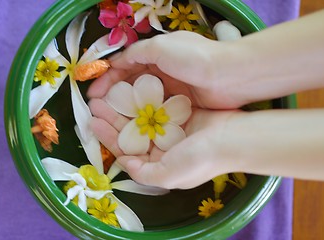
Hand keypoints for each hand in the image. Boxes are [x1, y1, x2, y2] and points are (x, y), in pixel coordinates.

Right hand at [87, 31, 246, 108]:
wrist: (231, 76)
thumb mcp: (162, 47)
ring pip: (142, 99)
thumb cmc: (195, 59)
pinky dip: (144, 117)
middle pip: (131, 85)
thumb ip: (138, 52)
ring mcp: (172, 90)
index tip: (93, 95)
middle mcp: (162, 72)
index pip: (124, 67)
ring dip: (126, 108)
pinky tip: (134, 126)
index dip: (107, 80)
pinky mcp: (181, 105)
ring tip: (111, 121)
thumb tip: (117, 61)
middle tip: (98, 111)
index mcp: (155, 55)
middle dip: (113, 96)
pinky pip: (156, 111)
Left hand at [89, 97, 239, 188]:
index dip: (107, 137)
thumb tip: (124, 163)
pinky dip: (142, 99)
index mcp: (157, 163)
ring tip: (106, 95)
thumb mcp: (168, 176)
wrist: (232, 138)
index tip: (93, 123)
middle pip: (130, 131)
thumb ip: (143, 174)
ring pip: (140, 116)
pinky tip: (131, 89)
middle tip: (94, 104)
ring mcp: (170, 128)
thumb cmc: (199, 159)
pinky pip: (155, 105)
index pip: (125, 150)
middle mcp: (162, 146)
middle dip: (111, 118)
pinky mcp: (179, 113)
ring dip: (124, 106)